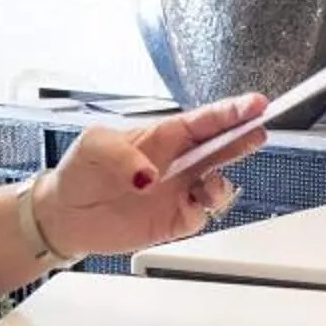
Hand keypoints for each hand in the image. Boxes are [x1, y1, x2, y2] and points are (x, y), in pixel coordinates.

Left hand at [36, 94, 269, 256]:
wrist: (66, 216)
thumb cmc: (79, 172)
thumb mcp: (92, 147)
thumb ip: (121, 155)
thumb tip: (149, 175)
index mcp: (161, 137)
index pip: (203, 121)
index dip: (231, 112)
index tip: (255, 105)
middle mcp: (176, 163)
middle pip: (221, 147)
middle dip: (243, 138)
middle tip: (259, 131)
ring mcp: (177, 191)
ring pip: (218, 184)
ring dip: (221, 184)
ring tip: (210, 185)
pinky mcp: (173, 220)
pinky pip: (200, 216)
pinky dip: (201, 213)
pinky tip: (189, 208)